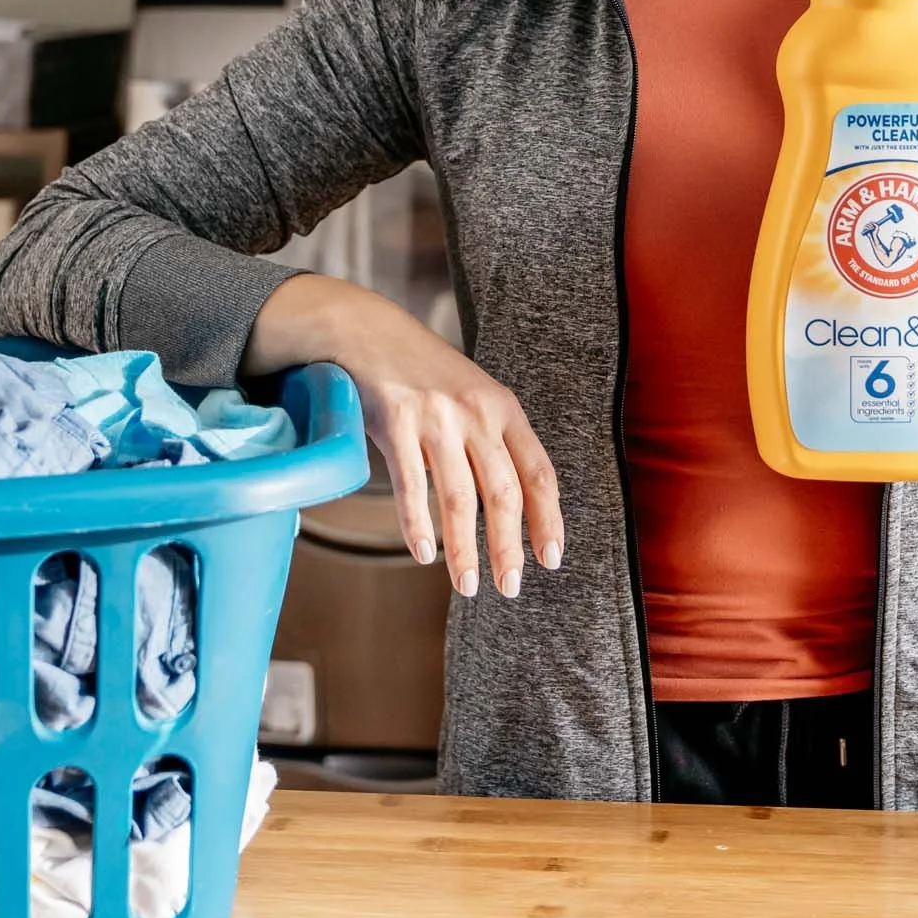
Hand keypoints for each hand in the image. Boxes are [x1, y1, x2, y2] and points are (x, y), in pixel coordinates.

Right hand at [246, 275, 562, 597]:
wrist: (368, 330)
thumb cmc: (423, 373)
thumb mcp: (472, 396)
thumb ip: (493, 443)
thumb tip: (510, 508)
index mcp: (503, 409)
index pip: (539, 472)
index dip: (549, 519)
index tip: (550, 558)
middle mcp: (476, 413)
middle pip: (503, 493)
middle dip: (509, 547)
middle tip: (509, 586)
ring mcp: (436, 418)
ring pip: (459, 497)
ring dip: (464, 549)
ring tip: (467, 585)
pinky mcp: (396, 422)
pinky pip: (411, 485)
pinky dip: (418, 525)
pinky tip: (423, 552)